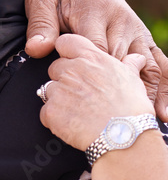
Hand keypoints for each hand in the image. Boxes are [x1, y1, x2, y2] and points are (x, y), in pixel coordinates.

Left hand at [24, 0, 166, 119]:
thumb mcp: (41, 0)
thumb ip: (40, 25)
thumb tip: (36, 49)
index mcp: (95, 10)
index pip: (95, 49)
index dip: (91, 76)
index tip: (86, 100)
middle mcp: (121, 20)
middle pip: (122, 61)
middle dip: (121, 90)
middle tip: (117, 119)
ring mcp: (136, 29)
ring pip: (148, 63)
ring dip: (151, 91)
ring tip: (155, 119)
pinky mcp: (143, 37)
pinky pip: (158, 61)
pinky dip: (164, 84)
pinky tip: (163, 109)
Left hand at [40, 34, 152, 150]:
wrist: (124, 137)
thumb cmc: (131, 109)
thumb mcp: (133, 80)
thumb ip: (128, 65)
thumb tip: (135, 58)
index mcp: (91, 59)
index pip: (65, 42)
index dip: (67, 52)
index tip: (71, 61)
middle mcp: (72, 70)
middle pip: (55, 67)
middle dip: (64, 79)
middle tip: (82, 94)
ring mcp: (59, 90)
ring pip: (49, 89)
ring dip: (59, 99)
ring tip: (80, 111)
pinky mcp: (51, 110)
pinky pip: (45, 111)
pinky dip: (55, 118)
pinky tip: (72, 124)